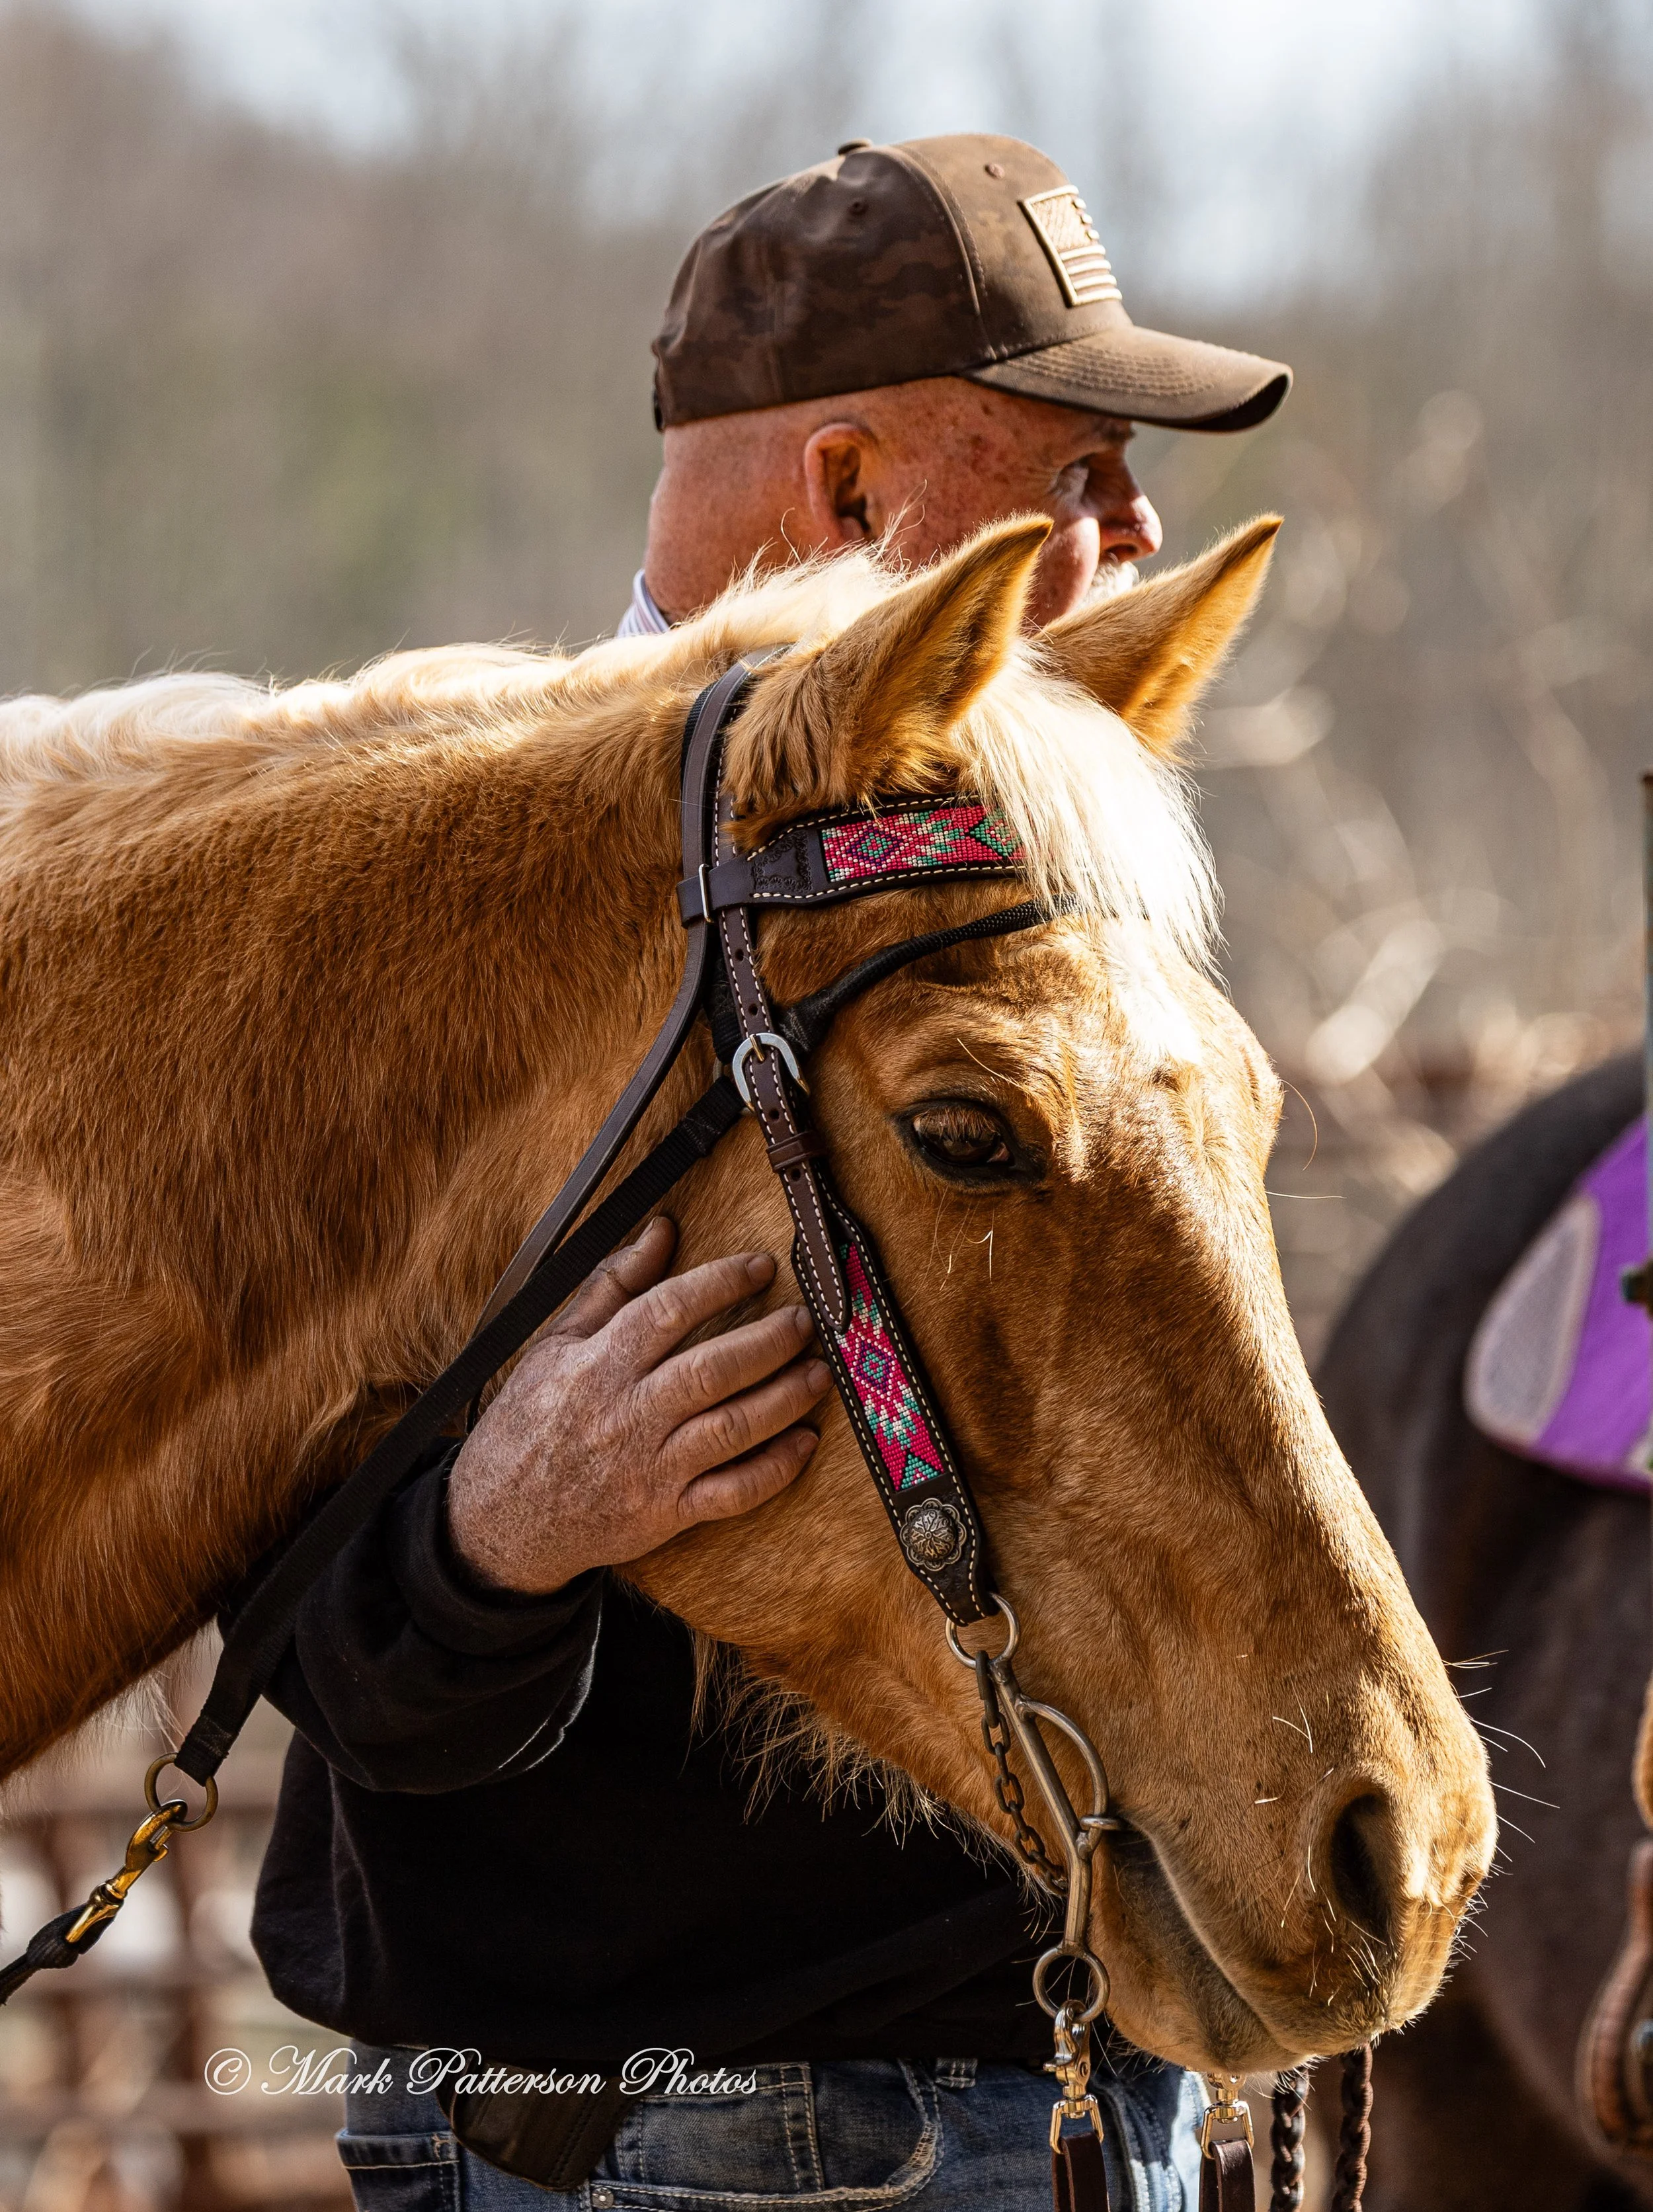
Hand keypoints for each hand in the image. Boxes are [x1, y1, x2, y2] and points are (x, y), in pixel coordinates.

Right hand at [447, 1217, 829, 1594]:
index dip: (722, 1283)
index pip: (668, 1311)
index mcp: (599, 1365)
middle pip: (711, 1371)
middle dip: (768, 1341)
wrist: (499, 1520)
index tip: (762, 1267)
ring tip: (819, 1373)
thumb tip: (662, 1230)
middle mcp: (628, 1415)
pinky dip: (775, 1469)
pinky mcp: (666, 1514)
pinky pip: (732, 1493)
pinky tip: (805, 1442)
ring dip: (785, 1398)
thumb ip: (612, 1285)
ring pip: (731, 1429)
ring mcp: (650, 1469)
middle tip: (804, 1322)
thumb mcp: (555, 1344)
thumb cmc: (529, 1422)